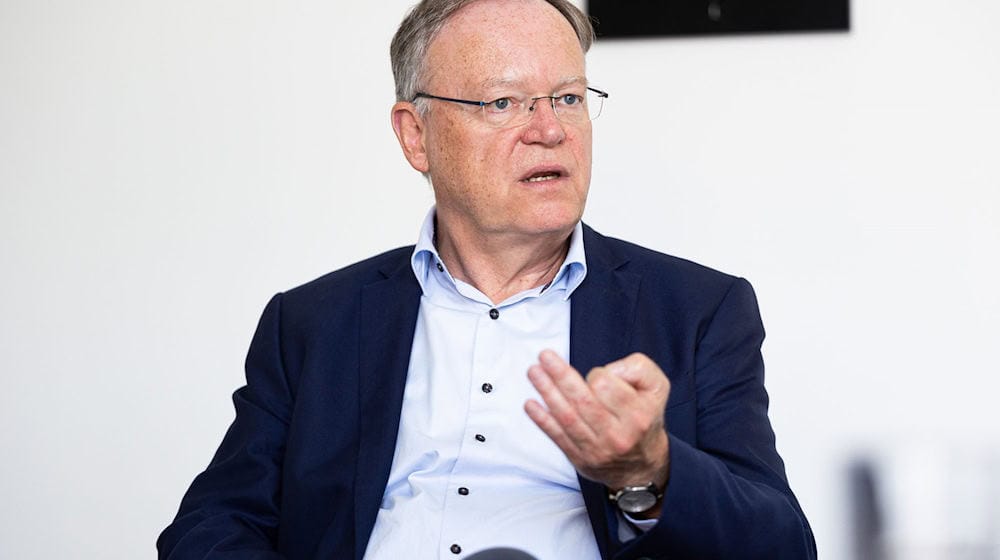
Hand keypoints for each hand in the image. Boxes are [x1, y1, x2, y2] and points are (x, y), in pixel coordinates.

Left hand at [524, 350, 670, 507]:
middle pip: (583, 401)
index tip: (598, 376)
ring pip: (568, 417)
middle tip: (545, 356)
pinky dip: (542, 420)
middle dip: (560, 376)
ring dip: (547, 392)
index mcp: (637, 415)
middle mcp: (617, 434)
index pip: (606, 386)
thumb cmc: (645, 417)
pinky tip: (530, 404)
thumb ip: (638, 369)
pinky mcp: (580, 458)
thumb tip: (608, 370)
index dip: (597, 374)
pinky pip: (558, 437)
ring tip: (534, 372)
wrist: (643, 465)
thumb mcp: (657, 388)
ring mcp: (597, 449)